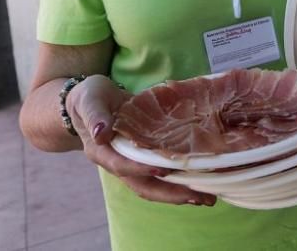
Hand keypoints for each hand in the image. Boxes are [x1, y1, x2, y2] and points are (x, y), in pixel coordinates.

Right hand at [66, 75, 216, 205]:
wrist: (92, 101)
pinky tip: (202, 180)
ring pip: (155, 185)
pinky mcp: (145, 158)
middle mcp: (117, 163)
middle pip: (144, 186)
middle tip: (200, 197)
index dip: (141, 169)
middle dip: (171, 194)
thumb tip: (101, 133)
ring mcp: (133, 163)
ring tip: (207, 197)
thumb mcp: (89, 100)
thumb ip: (94, 115)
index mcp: (101, 152)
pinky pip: (163, 173)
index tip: (162, 171)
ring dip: (180, 193)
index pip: (122, 165)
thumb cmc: (89, 97)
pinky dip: (180, 179)